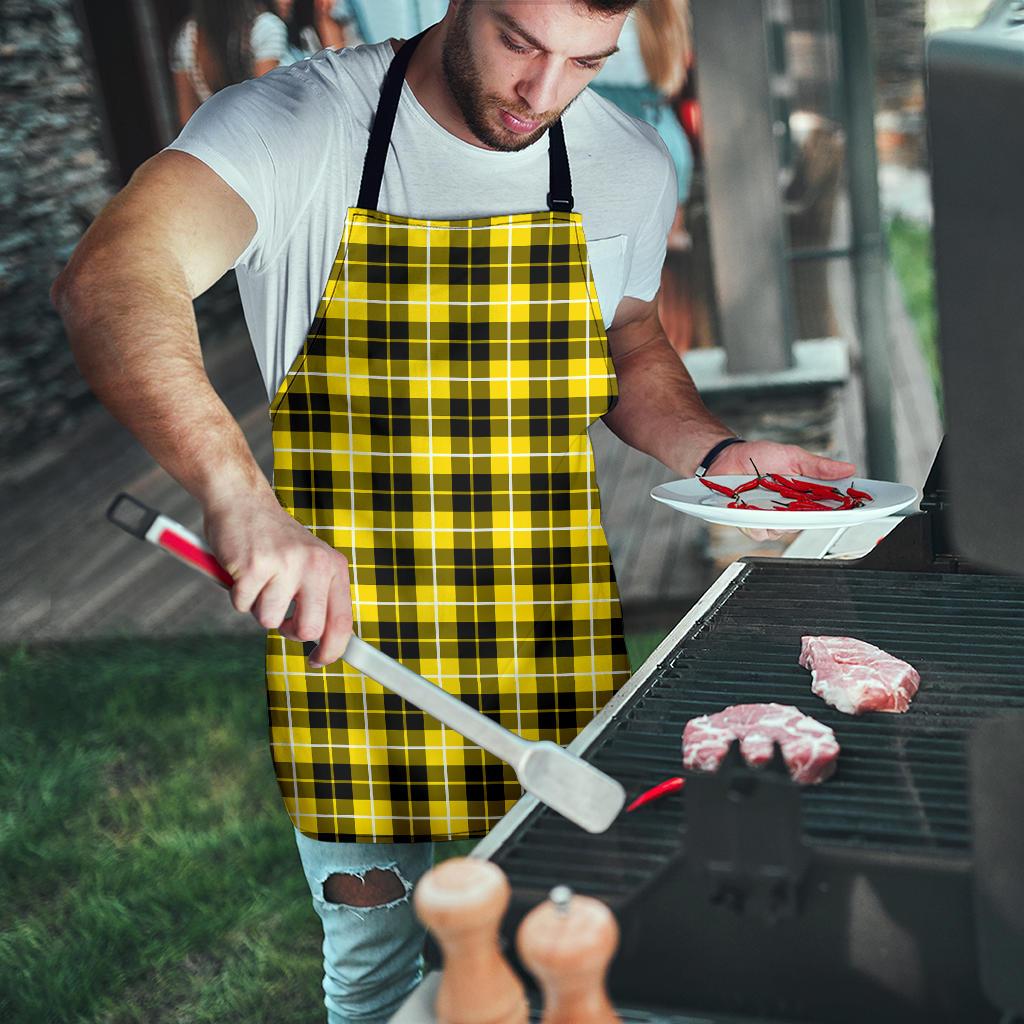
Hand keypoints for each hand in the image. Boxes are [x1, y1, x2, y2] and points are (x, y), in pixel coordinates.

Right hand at [203, 491, 352, 666]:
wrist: (242, 500)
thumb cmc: (274, 539)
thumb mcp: (310, 562)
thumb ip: (320, 596)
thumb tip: (326, 642)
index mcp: (333, 566)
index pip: (342, 621)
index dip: (333, 650)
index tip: (319, 661)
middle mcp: (315, 564)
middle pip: (309, 630)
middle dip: (289, 631)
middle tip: (279, 614)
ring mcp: (285, 564)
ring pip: (269, 621)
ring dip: (258, 607)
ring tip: (259, 579)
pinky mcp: (254, 566)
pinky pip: (242, 605)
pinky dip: (237, 594)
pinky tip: (242, 570)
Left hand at [708, 440, 856, 542]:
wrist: (727, 457)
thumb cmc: (759, 457)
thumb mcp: (793, 456)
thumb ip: (818, 467)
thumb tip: (848, 468)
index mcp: (804, 495)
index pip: (829, 508)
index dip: (844, 511)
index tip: (857, 509)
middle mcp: (789, 510)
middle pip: (808, 523)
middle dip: (809, 515)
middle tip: (803, 502)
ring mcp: (770, 518)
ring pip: (784, 531)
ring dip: (779, 517)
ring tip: (770, 498)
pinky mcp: (751, 523)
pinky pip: (760, 532)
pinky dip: (757, 521)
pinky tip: (752, 508)